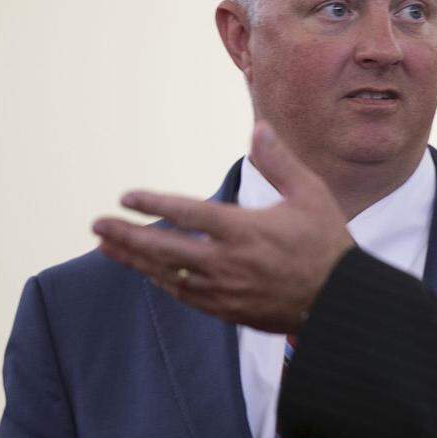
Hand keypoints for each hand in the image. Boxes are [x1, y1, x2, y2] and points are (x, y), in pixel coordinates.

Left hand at [92, 121, 353, 331]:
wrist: (339, 300)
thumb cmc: (327, 242)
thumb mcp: (311, 194)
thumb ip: (279, 162)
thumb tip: (258, 127)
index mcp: (245, 230)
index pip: (187, 214)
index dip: (153, 204)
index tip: (126, 197)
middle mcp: (228, 262)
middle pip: (164, 249)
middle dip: (126, 236)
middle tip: (97, 224)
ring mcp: (225, 290)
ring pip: (167, 275)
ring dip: (135, 260)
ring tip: (107, 247)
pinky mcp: (228, 310)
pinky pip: (185, 296)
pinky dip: (161, 281)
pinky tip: (148, 272)